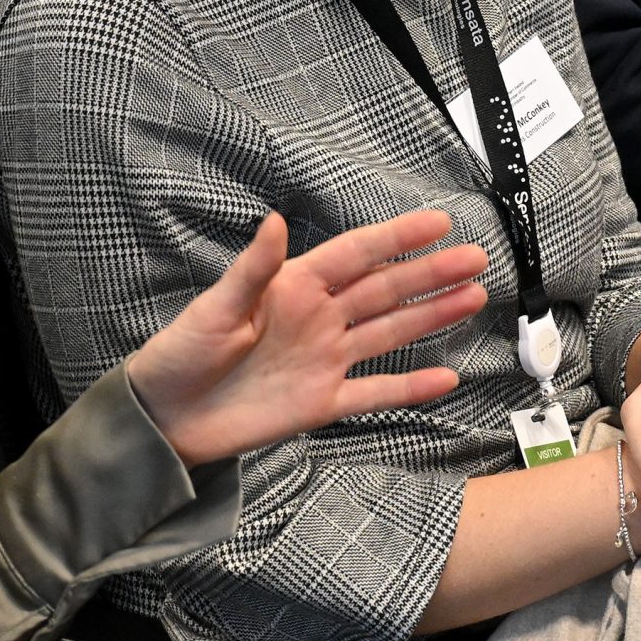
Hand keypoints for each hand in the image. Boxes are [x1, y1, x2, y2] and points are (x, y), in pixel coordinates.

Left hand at [127, 210, 482, 468]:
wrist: (164, 420)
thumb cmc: (180, 355)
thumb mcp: (214, 309)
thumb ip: (252, 270)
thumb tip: (273, 220)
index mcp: (293, 287)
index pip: (356, 255)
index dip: (397, 238)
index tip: (438, 223)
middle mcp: (318, 318)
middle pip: (385, 290)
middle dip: (430, 274)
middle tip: (475, 258)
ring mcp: (324, 359)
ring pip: (389, 332)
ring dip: (430, 316)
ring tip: (473, 297)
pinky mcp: (322, 401)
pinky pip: (375, 392)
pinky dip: (410, 387)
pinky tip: (445, 378)